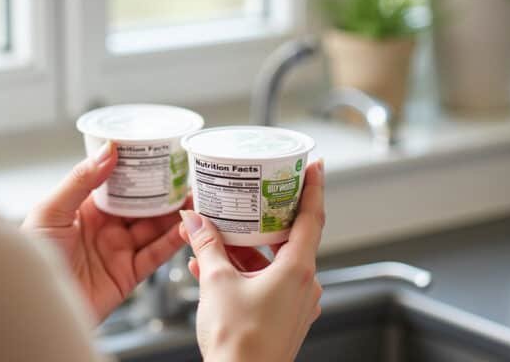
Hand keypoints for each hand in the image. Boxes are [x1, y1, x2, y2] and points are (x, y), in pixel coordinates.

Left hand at [21, 142, 186, 321]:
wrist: (33, 306)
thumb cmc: (32, 258)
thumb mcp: (51, 211)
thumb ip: (80, 180)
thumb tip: (108, 150)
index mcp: (85, 209)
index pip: (118, 183)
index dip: (140, 169)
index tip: (161, 155)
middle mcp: (104, 228)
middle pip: (142, 205)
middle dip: (165, 192)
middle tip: (188, 176)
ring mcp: (117, 251)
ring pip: (154, 228)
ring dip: (176, 214)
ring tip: (197, 199)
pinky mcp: (127, 275)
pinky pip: (156, 255)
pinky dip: (173, 242)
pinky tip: (187, 228)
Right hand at [180, 160, 324, 361]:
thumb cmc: (238, 343)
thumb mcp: (216, 282)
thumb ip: (207, 246)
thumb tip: (194, 221)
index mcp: (298, 270)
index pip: (312, 217)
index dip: (313, 188)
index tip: (314, 166)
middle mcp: (305, 286)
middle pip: (289, 238)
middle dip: (263, 219)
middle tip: (252, 196)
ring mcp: (296, 304)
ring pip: (273, 263)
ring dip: (245, 250)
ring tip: (214, 237)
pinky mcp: (284, 319)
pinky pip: (267, 284)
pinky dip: (245, 273)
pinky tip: (212, 268)